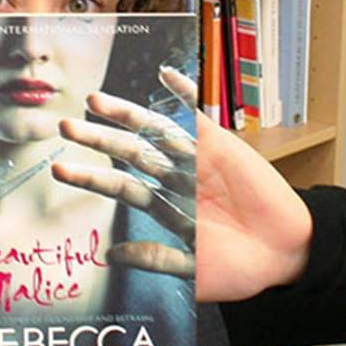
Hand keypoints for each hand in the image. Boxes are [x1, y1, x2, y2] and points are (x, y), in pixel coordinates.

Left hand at [54, 67, 313, 301]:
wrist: (287, 253)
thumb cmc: (241, 269)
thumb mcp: (192, 271)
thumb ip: (154, 259)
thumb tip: (110, 256)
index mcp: (164, 208)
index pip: (119, 186)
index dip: (89, 177)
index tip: (58, 168)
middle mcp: (175, 179)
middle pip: (129, 153)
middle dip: (98, 139)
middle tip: (65, 125)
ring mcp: (197, 159)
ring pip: (155, 129)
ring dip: (126, 113)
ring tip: (95, 101)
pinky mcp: (222, 143)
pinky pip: (198, 114)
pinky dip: (183, 92)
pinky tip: (164, 73)